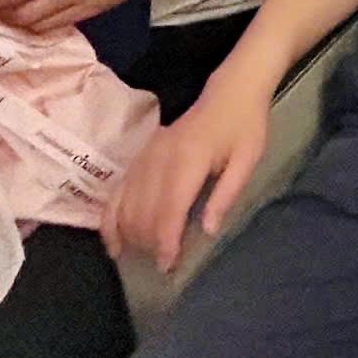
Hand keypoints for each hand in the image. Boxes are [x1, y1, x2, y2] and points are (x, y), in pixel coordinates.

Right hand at [103, 70, 270, 269]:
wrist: (229, 91)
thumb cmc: (244, 126)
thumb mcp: (247, 160)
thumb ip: (226, 196)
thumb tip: (206, 231)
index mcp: (188, 160)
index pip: (169, 210)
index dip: (165, 241)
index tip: (166, 266)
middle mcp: (159, 159)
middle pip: (143, 212)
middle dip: (149, 243)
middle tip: (161, 265)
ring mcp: (145, 156)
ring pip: (126, 204)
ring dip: (130, 235)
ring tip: (140, 258)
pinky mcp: (140, 156)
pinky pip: (117, 191)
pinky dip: (110, 218)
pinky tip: (112, 241)